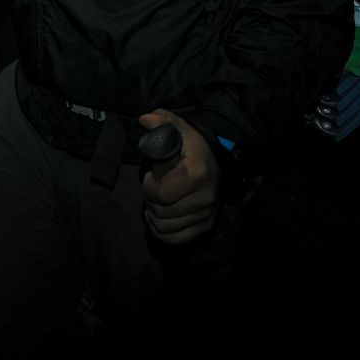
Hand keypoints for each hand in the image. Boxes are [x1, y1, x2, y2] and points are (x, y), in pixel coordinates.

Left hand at [139, 109, 220, 245]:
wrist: (215, 157)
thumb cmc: (191, 143)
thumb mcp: (177, 127)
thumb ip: (161, 121)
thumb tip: (145, 121)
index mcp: (196, 174)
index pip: (161, 193)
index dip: (148, 186)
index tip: (150, 175)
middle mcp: (205, 197)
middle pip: (161, 212)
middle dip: (149, 200)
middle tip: (152, 187)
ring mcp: (206, 214)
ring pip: (165, 227)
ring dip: (154, 216)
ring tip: (156, 201)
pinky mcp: (206, 225)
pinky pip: (176, 238)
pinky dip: (162, 232)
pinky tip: (159, 217)